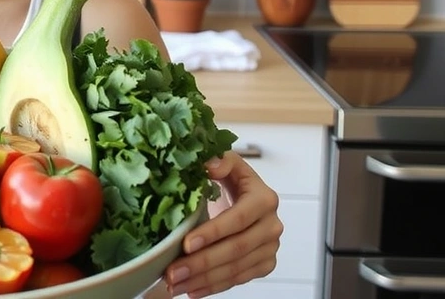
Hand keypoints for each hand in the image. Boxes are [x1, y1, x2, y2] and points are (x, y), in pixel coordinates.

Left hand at [164, 152, 282, 297]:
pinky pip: (238, 280)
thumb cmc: (231, 178)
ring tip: (174, 284)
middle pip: (236, 249)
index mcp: (264, 198)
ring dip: (203, 280)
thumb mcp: (227, 162)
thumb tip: (209, 164)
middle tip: (173, 272)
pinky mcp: (264, 264)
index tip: (187, 244)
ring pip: (236, 269)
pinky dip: (214, 287)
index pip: (237, 219)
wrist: (245, 194)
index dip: (213, 232)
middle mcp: (271, 225)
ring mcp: (269, 248)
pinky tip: (192, 289)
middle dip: (202, 263)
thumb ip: (220, 159)